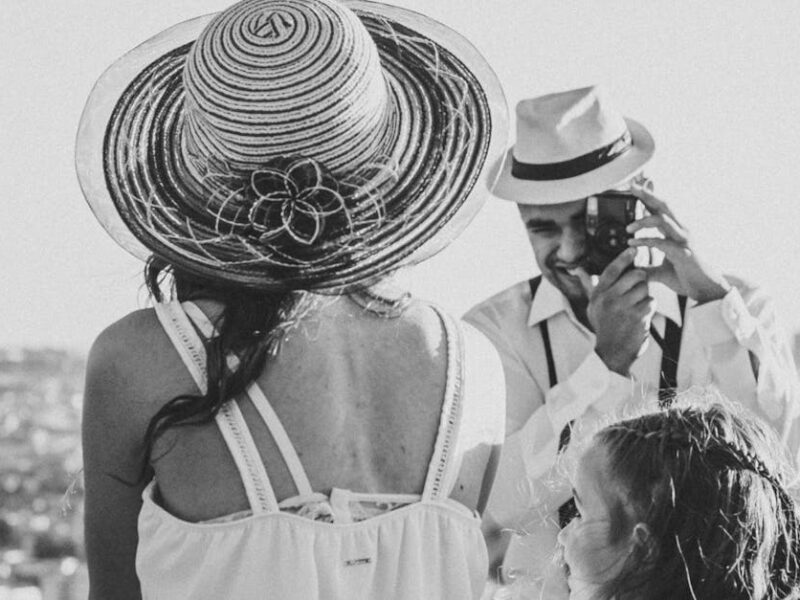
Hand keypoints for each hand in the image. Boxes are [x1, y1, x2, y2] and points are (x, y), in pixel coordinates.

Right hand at [585, 248, 654, 375]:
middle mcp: (609, 299)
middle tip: (638, 288)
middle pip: (635, 275)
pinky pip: (651, 302)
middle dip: (641, 279)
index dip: (624, 258)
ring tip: (636, 306)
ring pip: (645, 289)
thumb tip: (577, 269)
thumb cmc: (603, 326)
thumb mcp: (592, 305)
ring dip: (645, 296)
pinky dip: (649, 308)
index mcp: (598, 294)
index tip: (634, 249)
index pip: (612, 270)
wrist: (611, 353)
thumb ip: (589, 285)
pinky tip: (641, 317)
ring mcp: (624, 308)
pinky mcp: (637, 317)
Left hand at [626, 184, 730, 303]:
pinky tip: (633, 243)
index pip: (660, 210)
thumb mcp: (661, 272)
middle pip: (664, 206)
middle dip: (647, 195)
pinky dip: (646, 241)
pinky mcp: (683, 252)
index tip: (635, 187)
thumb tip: (632, 269)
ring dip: (643, 221)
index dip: (649, 197)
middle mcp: (681, 231)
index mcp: (675, 232)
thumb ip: (647, 267)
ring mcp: (684, 240)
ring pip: (663, 220)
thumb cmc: (686, 278)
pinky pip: (662, 242)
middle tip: (632, 187)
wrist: (706, 291)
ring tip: (627, 229)